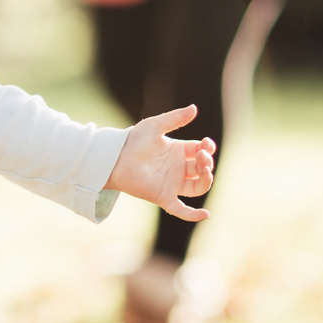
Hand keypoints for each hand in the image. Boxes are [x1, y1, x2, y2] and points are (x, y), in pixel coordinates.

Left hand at [105, 105, 215, 221]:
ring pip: (198, 187)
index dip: (207, 148)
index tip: (206, 144)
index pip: (200, 150)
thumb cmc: (133, 140)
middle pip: (202, 168)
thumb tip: (195, 108)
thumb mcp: (156, 126)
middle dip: (207, 162)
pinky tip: (205, 214)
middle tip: (202, 155)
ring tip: (204, 170)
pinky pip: (181, 210)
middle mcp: (177, 168)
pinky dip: (193, 214)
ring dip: (206, 180)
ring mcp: (172, 183)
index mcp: (177, 151)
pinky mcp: (163, 197)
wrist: (116, 157)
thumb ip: (175, 118)